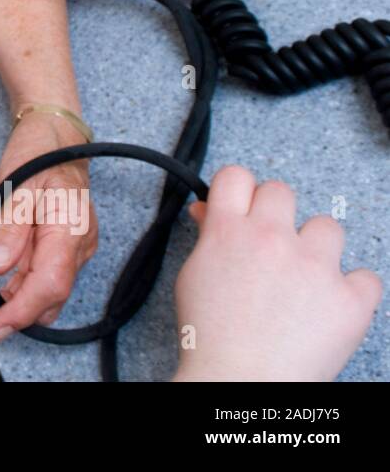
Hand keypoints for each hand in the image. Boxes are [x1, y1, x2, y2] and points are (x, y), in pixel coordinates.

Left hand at [0, 111, 97, 339]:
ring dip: (2, 302)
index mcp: (70, 231)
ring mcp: (70, 252)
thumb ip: (9, 227)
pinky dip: (9, 289)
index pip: (49, 286)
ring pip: (39, 294)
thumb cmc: (38, 153)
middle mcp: (77, 249)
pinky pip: (36, 280)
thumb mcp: (16, 183)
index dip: (20, 312)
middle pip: (45, 300)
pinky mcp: (59, 252)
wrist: (56, 137)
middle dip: (3, 312)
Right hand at [172, 165, 381, 381]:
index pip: (236, 176)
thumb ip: (208, 237)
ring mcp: (315, 267)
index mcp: (229, 232)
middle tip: (272, 245)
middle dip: (277, 214)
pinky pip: (365, 277)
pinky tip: (328, 307)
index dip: (240, 189)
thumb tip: (212, 212)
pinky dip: (350, 291)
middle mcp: (273, 239)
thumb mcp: (193, 276)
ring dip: (317, 248)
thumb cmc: (211, 340)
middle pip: (282, 191)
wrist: (241, 382)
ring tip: (303, 281)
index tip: (244, 205)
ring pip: (328, 227)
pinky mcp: (350, 299)